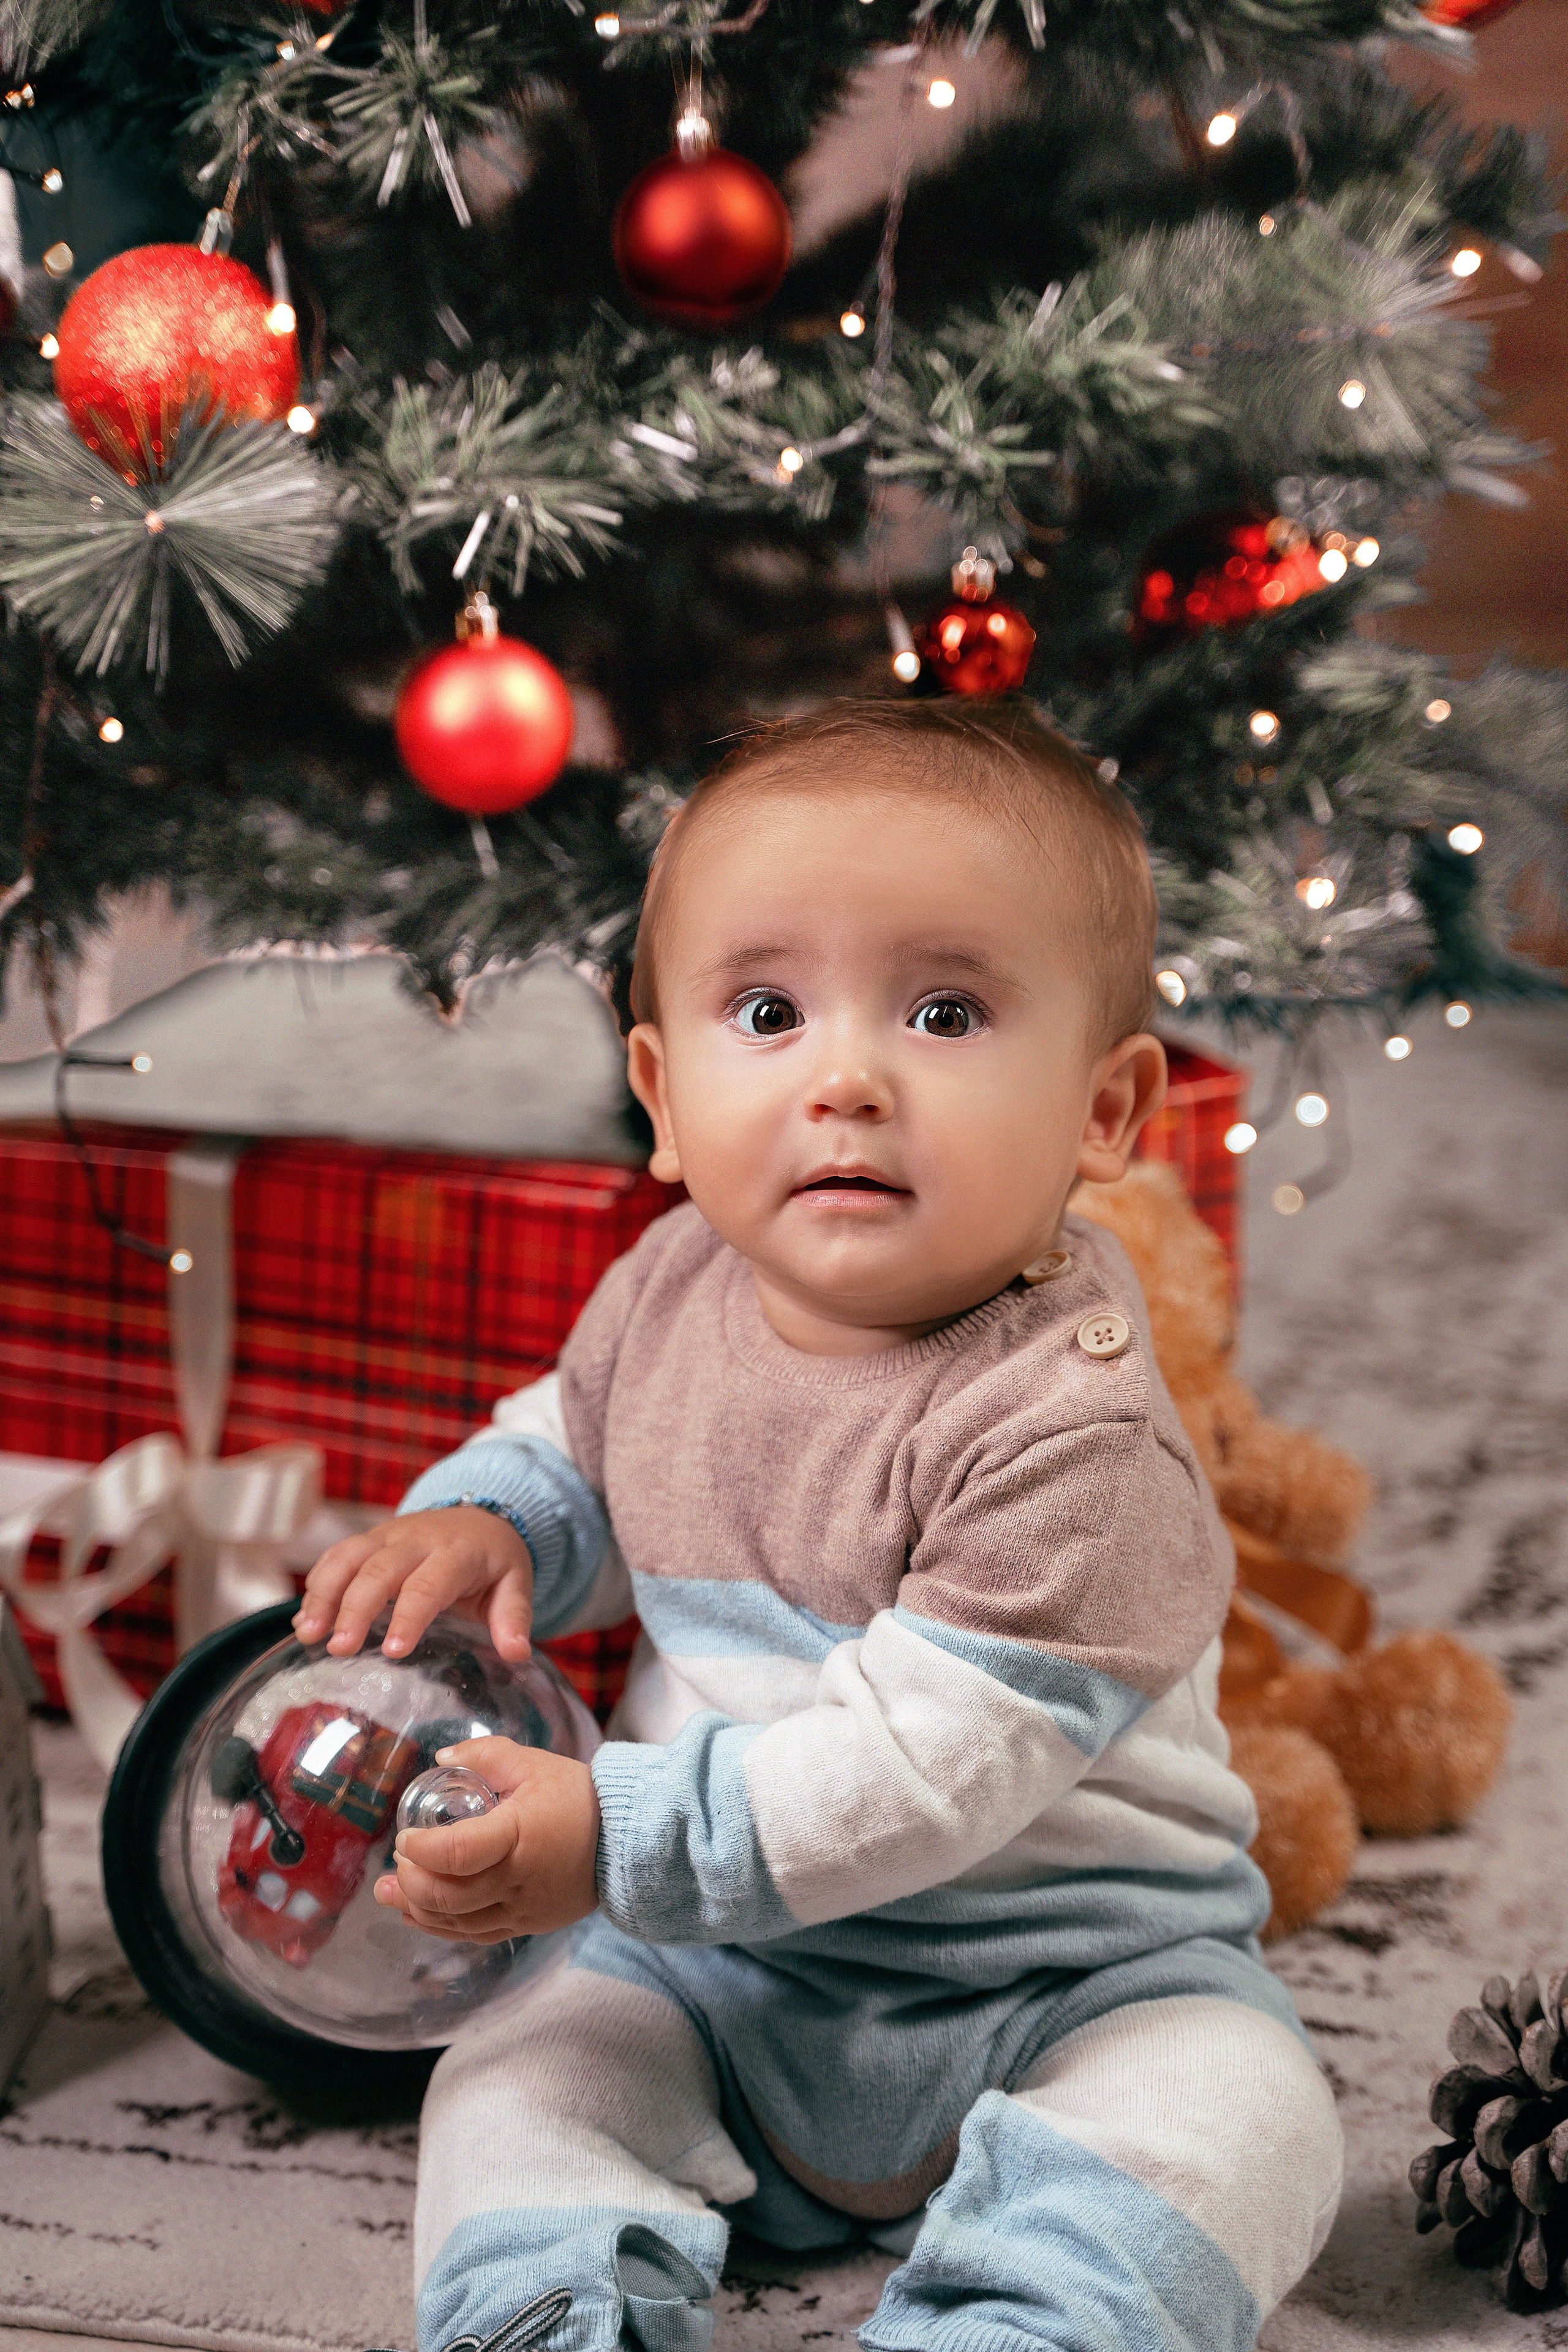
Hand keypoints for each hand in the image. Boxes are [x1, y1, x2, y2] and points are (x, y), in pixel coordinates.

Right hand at [292, 1506, 532, 1661]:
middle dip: (354, 1608)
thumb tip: (517, 1654)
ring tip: (308, 1635)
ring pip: (348, 1557)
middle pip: (378, 1570)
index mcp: (456, 1552)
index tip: (394, 1650)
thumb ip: (514, 1618)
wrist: (481, 1514)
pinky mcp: (369, 1539)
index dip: (409, 1615)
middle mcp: (417, 1539)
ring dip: (324, 1594)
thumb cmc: (494, 1559)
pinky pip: (336, 1556)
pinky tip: (304, 1621)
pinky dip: (317, 1586)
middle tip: (339, 1648)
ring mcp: (388, 1535)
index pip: (428, 1584)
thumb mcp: (515, 1584)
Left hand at [373, 1736, 600, 1942]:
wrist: (626, 1839)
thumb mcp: (533, 1763)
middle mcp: (518, 1880)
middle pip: (449, 1896)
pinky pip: (476, 1935)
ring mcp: (523, 1909)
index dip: (421, 1850)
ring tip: (389, 1895)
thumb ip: (486, 1756)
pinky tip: (419, 1916)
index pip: (456, 1853)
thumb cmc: (578, 1797)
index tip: (406, 1838)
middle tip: (392, 1866)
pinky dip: (443, 1928)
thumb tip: (441, 1757)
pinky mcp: (528, 1925)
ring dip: (417, 1911)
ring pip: (458, 1922)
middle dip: (410, 1884)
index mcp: (518, 1835)